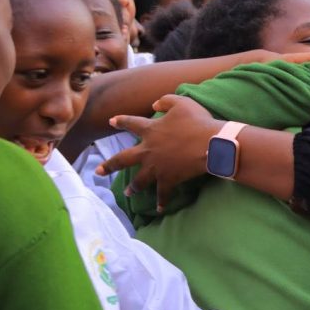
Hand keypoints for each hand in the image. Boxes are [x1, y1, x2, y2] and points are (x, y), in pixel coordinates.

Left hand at [96, 95, 223, 211]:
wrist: (210, 143)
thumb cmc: (197, 121)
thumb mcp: (182, 103)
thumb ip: (165, 101)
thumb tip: (154, 105)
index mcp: (150, 130)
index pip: (131, 123)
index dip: (121, 121)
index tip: (111, 122)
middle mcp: (148, 150)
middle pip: (123, 159)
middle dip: (110, 165)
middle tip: (98, 171)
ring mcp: (156, 167)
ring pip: (139, 180)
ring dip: (132, 186)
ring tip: (126, 192)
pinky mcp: (168, 179)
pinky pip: (163, 193)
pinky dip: (162, 201)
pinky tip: (159, 208)